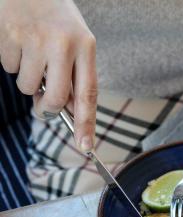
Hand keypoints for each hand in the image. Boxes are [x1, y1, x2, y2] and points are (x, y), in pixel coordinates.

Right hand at [0, 0, 96, 150]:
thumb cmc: (56, 18)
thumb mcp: (75, 41)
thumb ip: (73, 75)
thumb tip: (66, 111)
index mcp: (86, 46)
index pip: (88, 93)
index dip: (86, 123)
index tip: (86, 147)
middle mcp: (63, 44)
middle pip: (56, 98)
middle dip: (48, 109)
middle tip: (44, 107)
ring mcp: (35, 40)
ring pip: (28, 86)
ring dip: (28, 79)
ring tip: (33, 54)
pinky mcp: (10, 35)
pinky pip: (9, 67)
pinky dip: (12, 61)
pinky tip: (19, 42)